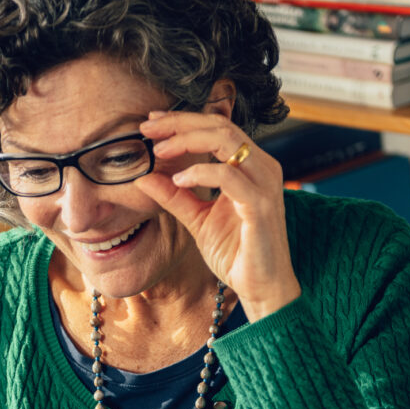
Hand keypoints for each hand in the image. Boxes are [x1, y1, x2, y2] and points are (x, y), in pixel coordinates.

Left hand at [136, 110, 301, 319]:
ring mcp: (265, 184)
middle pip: (221, 126)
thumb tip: (144, 176)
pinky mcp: (261, 205)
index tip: (152, 123)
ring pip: (227, 140)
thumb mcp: (198, 219)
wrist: (261, 287)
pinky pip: (229, 176)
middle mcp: (262, 167)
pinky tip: (179, 180)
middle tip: (149, 129)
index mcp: (250, 166)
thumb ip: (175, 196)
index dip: (183, 120)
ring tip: (159, 150)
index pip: (218, 127)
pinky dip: (201, 172)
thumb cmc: (237, 253)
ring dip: (188, 140)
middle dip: (181, 123)